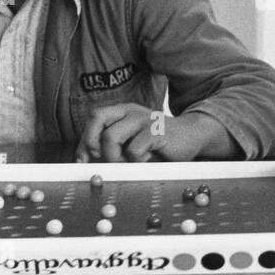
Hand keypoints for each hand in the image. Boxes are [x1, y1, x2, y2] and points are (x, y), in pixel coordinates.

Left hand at [75, 105, 236, 162]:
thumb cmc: (158, 144)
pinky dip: (136, 161)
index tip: (84, 160)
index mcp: (123, 112)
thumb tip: (87, 162)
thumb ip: (112, 148)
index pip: (94, 118)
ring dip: (114, 157)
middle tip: (102, 159)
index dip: (84, 140)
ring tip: (128, 164)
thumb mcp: (131, 144)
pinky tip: (148, 160)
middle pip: (97, 118)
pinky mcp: (157, 131)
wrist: (191, 137)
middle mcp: (131, 111)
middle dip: (91, 142)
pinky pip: (134, 149)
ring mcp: (144, 119)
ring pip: (111, 136)